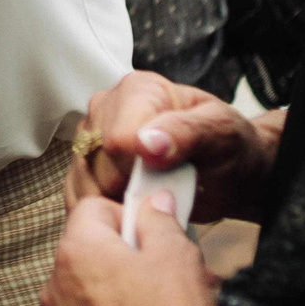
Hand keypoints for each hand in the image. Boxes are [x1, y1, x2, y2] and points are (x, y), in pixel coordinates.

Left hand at [42, 192, 235, 305]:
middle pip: (82, 258)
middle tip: (157, 278)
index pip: (91, 210)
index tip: (147, 234)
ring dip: (107, 303)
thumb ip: (157, 219)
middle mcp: (54, 293)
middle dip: (115, 261)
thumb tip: (153, 203)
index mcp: (76, 253)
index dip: (124, 217)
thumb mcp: (178, 253)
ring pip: (80, 303)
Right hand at [68, 73, 280, 223]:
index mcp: (138, 91)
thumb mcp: (221, 133)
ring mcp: (92, 140)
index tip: (168, 179)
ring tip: (151, 201)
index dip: (140, 170)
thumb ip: (186, 132)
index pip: (117, 139)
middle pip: (98, 165)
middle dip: (131, 189)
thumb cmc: (226, 146)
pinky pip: (78, 198)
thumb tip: (147, 142)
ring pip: (84, 185)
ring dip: (117, 205)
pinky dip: (103, 215)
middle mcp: (107, 110)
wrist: (226, 172)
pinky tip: (131, 211)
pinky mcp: (86, 169)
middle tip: (165, 191)